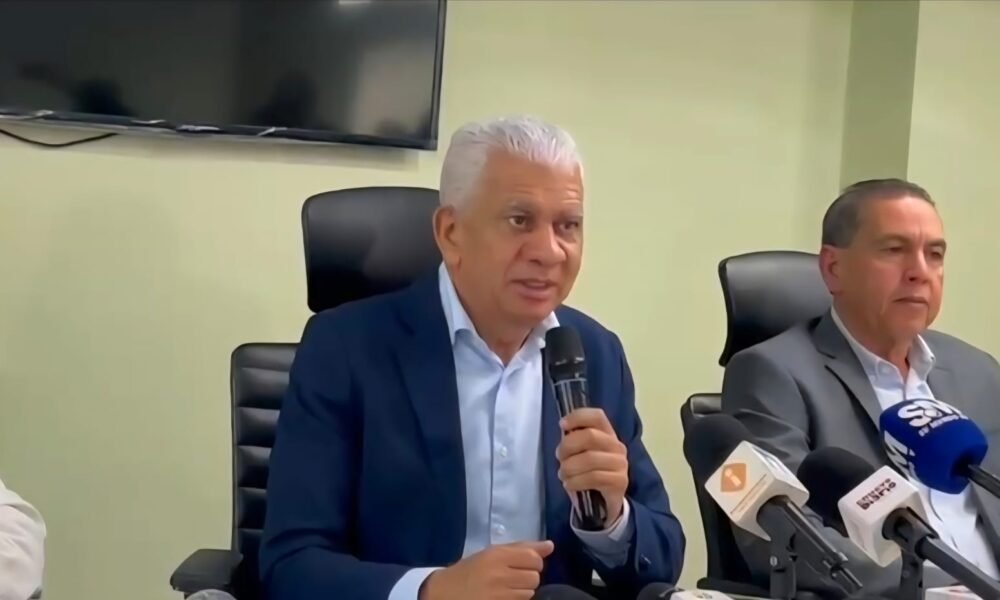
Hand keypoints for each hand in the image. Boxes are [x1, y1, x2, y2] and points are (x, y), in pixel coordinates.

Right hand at [418, 540, 553, 599]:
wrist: (444, 594)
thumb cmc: (469, 571)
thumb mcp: (491, 554)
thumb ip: (522, 548)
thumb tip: (550, 546)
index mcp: (496, 555)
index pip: (534, 558)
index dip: (532, 562)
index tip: (521, 565)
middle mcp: (499, 574)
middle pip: (535, 577)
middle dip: (528, 578)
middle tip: (512, 578)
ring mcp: (499, 594)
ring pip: (529, 592)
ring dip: (522, 591)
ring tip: (505, 589)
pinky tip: (503, 598)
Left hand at [556, 408, 627, 527]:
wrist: (604, 502)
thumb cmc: (588, 472)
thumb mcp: (580, 453)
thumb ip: (574, 440)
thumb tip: (564, 428)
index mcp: (607, 433)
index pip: (597, 416)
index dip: (578, 417)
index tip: (562, 425)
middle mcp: (616, 445)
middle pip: (590, 436)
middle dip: (568, 446)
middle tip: (559, 457)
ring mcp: (620, 463)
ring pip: (589, 458)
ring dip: (569, 467)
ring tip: (563, 474)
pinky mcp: (620, 481)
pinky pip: (593, 477)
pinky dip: (575, 481)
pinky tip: (570, 484)